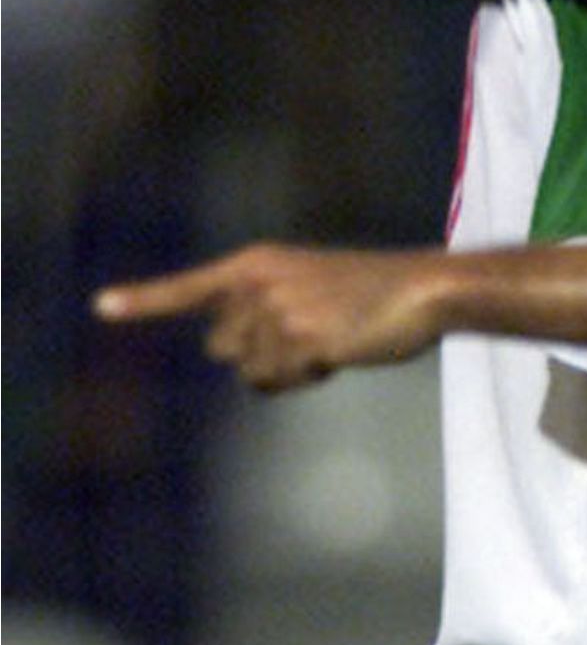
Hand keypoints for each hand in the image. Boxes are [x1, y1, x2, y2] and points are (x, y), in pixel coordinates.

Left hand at [94, 243, 450, 391]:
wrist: (427, 289)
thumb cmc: (376, 291)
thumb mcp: (309, 285)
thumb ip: (266, 310)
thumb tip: (240, 359)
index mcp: (258, 263)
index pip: (191, 287)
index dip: (144, 300)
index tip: (102, 307)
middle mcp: (259, 285)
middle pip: (222, 346)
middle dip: (257, 353)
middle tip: (311, 334)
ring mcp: (279, 312)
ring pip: (252, 371)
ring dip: (286, 370)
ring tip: (332, 340)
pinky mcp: (302, 339)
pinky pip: (280, 380)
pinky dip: (307, 377)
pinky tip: (340, 352)